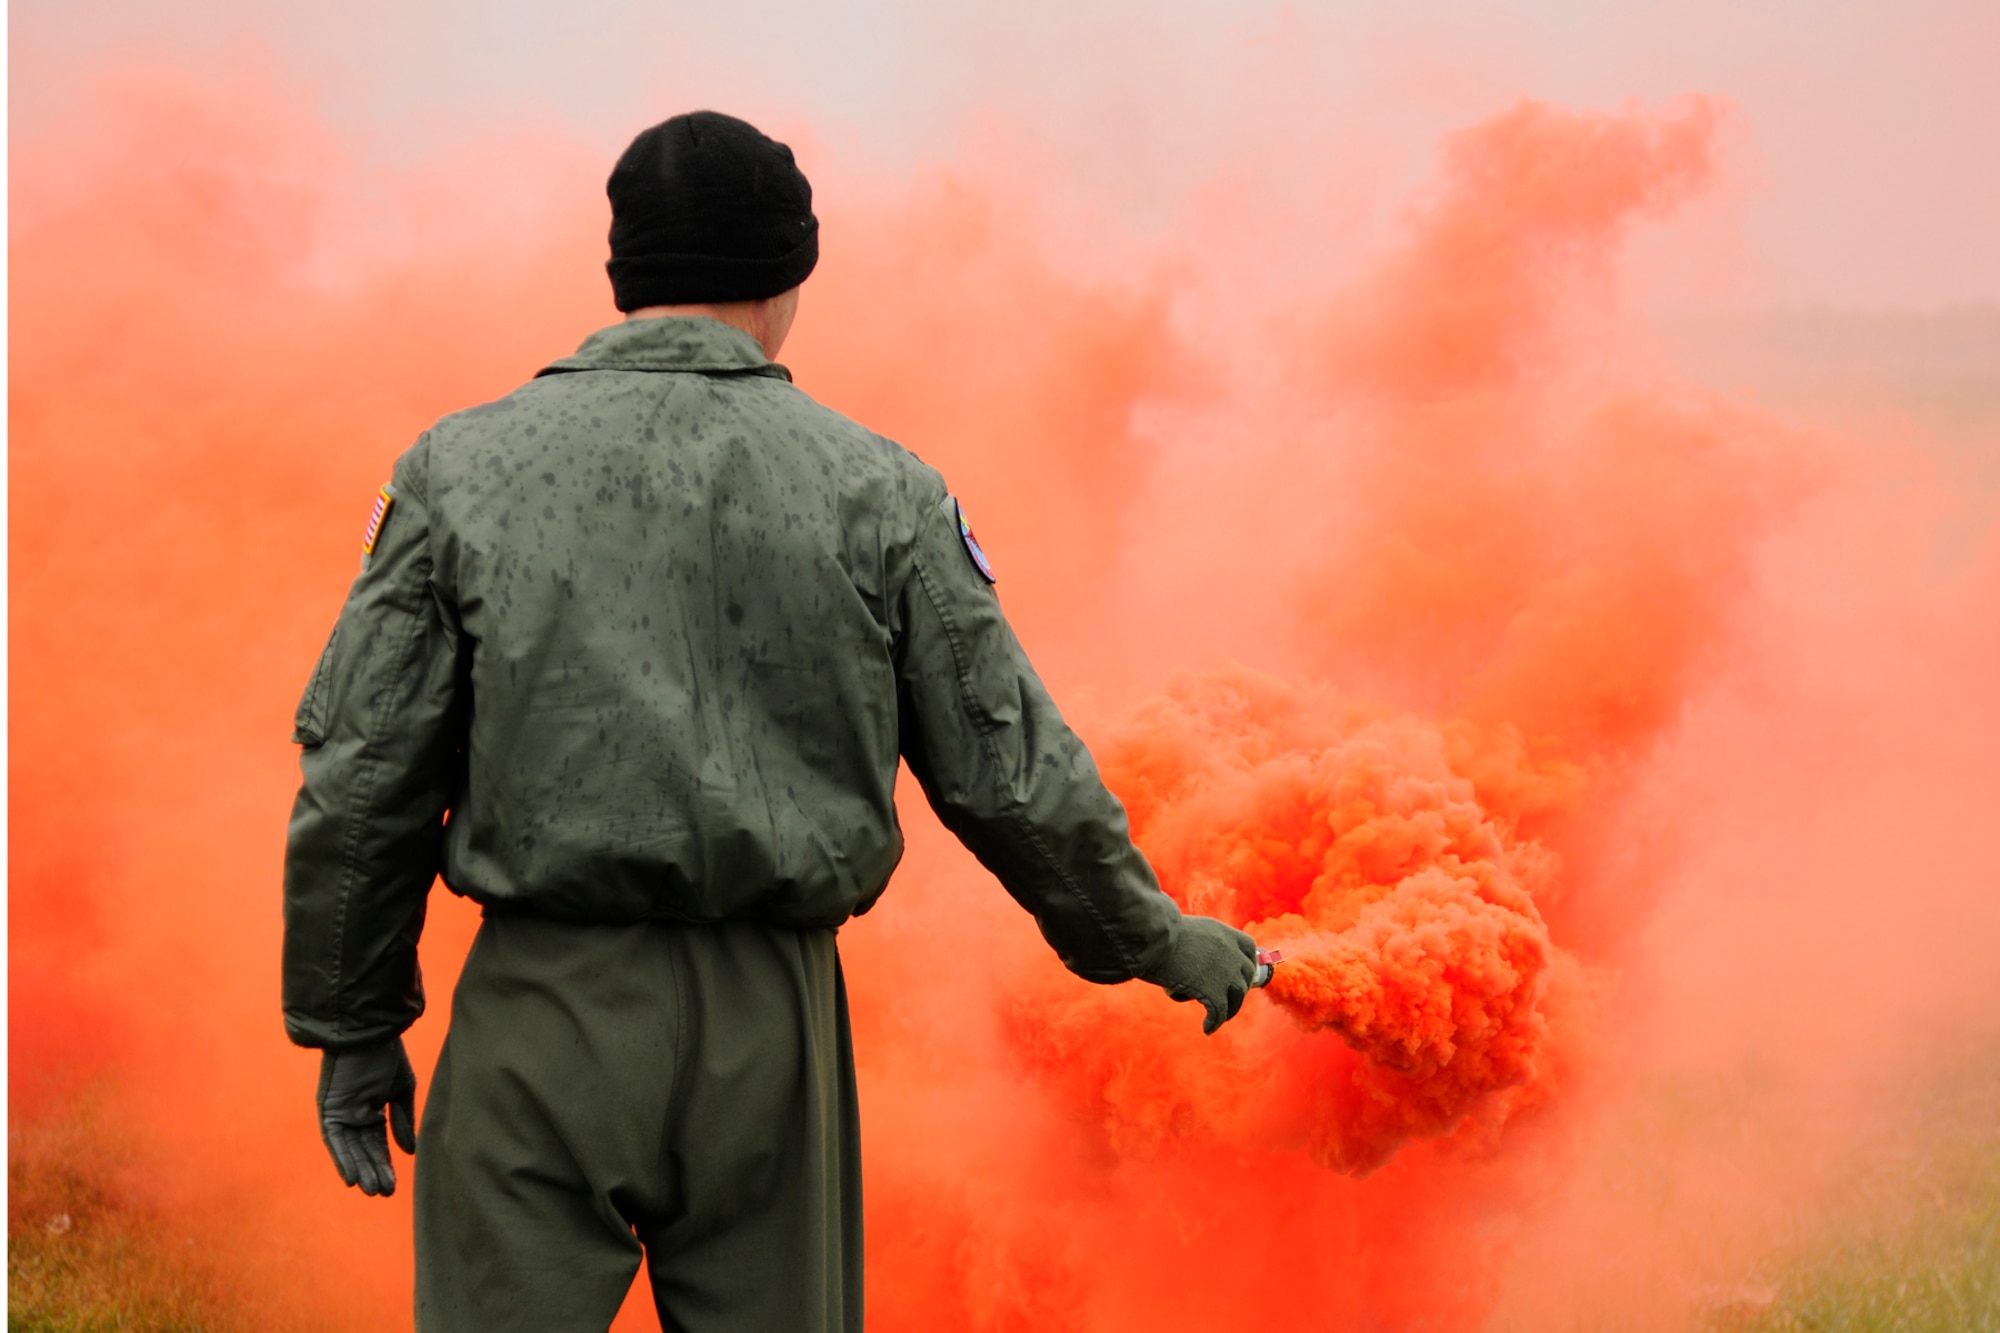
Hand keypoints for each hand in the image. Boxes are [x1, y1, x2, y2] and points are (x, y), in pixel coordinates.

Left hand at [316, 1036, 417, 1195]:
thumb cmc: (388, 1055)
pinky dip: (342, 1159)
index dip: (386, 1163)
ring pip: (350, 1149)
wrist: (370, 1034)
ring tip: (373, 1191)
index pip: (378, 1143)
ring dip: (360, 1170)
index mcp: (372, 1108)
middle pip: (364, 1150)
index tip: (395, 1185)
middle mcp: (354, 1114)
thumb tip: (410, 1152)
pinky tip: (351, 1178)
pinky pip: (334, 1141)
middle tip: (386, 1193)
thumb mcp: (401, 1089)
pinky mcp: (328, 1111)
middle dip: (375, 1171)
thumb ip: (403, 1120)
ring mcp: (340, 1113)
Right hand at [1145, 915, 1259, 1033]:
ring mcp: (1225, 973)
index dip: (1246, 962)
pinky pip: (1219, 1013)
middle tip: (1227, 998)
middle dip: (1239, 988)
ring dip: (1229, 1009)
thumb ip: (1199, 941)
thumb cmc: (1159, 933)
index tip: (1240, 973)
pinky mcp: (1213, 992)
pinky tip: (1207, 1028)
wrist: (1153, 940)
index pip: (1249, 948)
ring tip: (1217, 1016)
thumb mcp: (1187, 930)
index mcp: (1225, 934)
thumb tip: (1194, 953)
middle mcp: (1231, 953)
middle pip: (1245, 976)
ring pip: (1236, 997)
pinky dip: (1214, 1023)